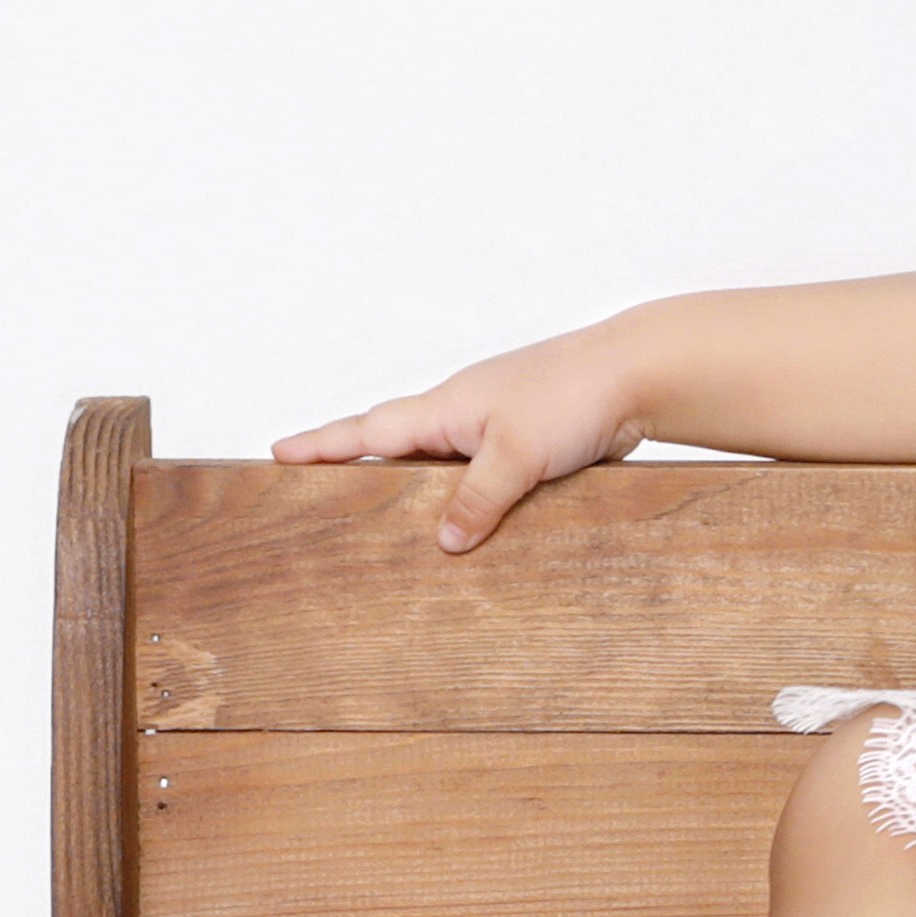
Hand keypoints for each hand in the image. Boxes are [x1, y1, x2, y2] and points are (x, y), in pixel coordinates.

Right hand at [268, 333, 638, 551]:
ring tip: (378, 517)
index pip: (367, 432)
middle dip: (351, 461)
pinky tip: (466, 522)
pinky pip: (482, 473)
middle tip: (309, 482)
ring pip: (438, 460)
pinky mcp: (529, 444)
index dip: (321, 446)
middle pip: (393, 441)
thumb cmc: (575, 393)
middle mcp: (462, 413)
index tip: (276, 453)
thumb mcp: (517, 453)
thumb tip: (442, 541)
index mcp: (445, 407)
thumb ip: (477, 499)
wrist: (640, 375)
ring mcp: (495, 427)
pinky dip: (464, 494)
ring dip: (411, 484)